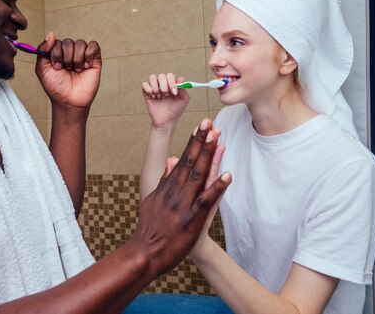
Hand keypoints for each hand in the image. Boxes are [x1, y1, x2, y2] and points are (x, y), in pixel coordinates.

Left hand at [35, 32, 101, 108]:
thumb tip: (52, 34)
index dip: (56, 54)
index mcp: (58, 53)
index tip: (56, 67)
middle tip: (67, 70)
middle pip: (68, 42)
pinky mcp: (95, 59)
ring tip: (76, 71)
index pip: (57, 42)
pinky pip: (93, 46)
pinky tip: (85, 66)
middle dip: (66, 58)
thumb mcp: (42, 69)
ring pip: (80, 43)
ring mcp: (83, 56)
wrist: (69, 101)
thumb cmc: (56, 87)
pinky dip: (88, 55)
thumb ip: (42, 50)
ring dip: (76, 59)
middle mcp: (70, 53)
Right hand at [130, 118, 230, 276]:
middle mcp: (175, 191)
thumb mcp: (153, 198)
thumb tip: (170, 158)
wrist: (146, 253)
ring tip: (217, 138)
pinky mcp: (191, 219)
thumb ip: (164, 179)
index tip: (201, 126)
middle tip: (210, 122)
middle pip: (191, 162)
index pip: (182, 159)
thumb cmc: (151, 228)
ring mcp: (183, 204)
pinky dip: (217, 187)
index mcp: (167, 186)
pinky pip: (207, 200)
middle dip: (201, 141)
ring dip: (209, 156)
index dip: (193, 142)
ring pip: (198, 175)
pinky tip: (228, 175)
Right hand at [142, 73, 189, 128]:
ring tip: (159, 97)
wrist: (166, 120)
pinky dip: (149, 90)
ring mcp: (154, 88)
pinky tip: (153, 97)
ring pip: (152, 77)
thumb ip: (183, 89)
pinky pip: (144, 84)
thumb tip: (181, 78)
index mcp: (171, 84)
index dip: (172, 82)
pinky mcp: (147, 93)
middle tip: (166, 95)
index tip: (174, 92)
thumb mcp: (183, 100)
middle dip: (164, 86)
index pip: (170, 76)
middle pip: (161, 76)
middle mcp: (163, 84)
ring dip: (156, 87)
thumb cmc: (175, 110)